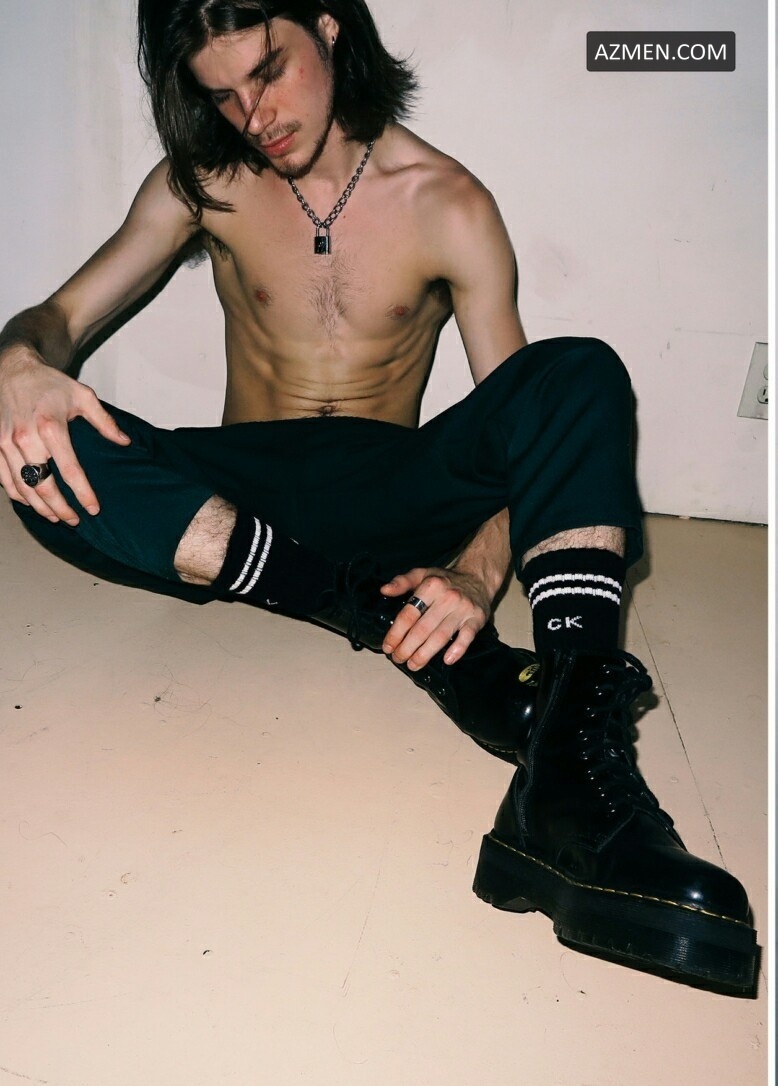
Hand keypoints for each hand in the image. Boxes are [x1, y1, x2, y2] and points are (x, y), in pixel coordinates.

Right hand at [0, 349, 130, 523]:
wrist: (13, 369)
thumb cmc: (50, 384)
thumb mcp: (83, 397)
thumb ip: (105, 422)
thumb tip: (125, 442)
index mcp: (51, 427)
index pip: (70, 471)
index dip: (83, 494)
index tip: (93, 509)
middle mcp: (25, 438)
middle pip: (43, 486)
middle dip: (60, 509)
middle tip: (74, 520)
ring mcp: (5, 443)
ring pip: (22, 487)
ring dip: (39, 507)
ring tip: (56, 517)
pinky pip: (3, 479)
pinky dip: (17, 495)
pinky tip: (31, 503)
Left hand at [380, 566, 491, 670]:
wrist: (477, 577)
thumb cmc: (445, 580)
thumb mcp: (422, 574)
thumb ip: (402, 582)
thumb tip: (384, 590)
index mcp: (431, 586)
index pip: (409, 614)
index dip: (396, 633)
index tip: (388, 646)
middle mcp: (447, 597)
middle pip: (422, 629)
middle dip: (407, 648)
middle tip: (398, 659)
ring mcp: (463, 609)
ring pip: (441, 636)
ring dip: (425, 654)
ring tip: (413, 664)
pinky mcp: (477, 619)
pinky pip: (467, 637)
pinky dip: (457, 650)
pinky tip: (447, 660)